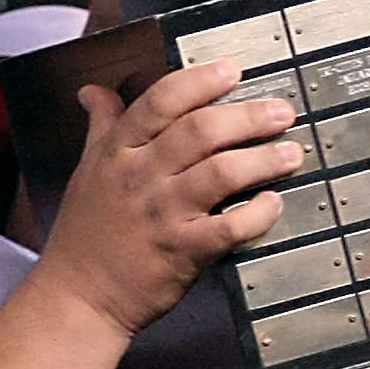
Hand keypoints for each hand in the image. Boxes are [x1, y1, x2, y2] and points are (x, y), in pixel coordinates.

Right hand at [30, 61, 300, 336]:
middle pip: (201, 130)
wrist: (78, 297)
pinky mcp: (182, 251)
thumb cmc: (84, 235)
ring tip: (290, 153)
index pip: (161, 101)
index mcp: (118, 152)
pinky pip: (230, 227)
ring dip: (263, 159)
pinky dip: (258, 213)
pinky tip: (272, 203)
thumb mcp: (86, 170)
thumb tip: (95, 92)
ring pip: (221, 173)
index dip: (200, 81)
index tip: (232, 71)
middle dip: (248, 116)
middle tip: (281, 111)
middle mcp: (141, 177)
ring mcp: (162, 214)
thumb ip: (101, 126)